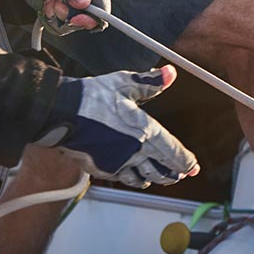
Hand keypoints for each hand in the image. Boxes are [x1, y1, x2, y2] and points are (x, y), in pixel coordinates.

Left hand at [24, 0, 109, 35]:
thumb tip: (85, 3)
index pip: (103, 5)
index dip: (93, 16)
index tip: (75, 18)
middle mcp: (90, 0)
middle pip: (87, 20)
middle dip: (65, 13)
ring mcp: (79, 12)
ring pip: (71, 26)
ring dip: (55, 13)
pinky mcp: (67, 20)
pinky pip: (59, 29)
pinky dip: (49, 18)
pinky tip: (48, 3)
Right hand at [36, 67, 198, 187]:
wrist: (60, 112)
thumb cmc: (92, 97)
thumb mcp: (124, 83)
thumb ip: (150, 83)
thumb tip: (170, 74)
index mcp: (145, 130)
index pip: (172, 151)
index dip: (186, 160)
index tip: (193, 166)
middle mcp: (135, 150)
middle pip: (162, 169)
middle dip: (175, 173)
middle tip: (183, 174)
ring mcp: (118, 162)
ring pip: (145, 178)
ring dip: (157, 178)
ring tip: (165, 178)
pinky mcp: (103, 168)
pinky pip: (125, 179)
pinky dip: (136, 180)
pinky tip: (138, 178)